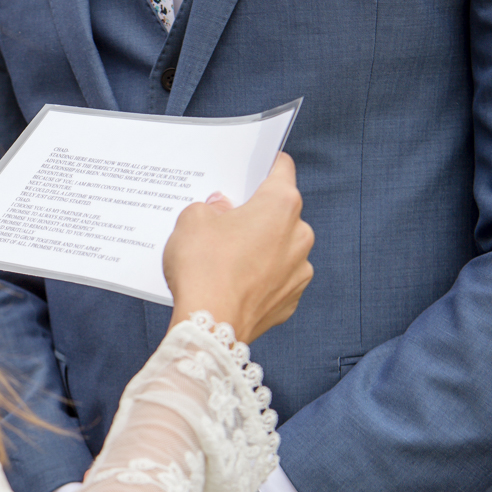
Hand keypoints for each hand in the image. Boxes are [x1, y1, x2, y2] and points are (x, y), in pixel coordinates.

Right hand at [163, 152, 314, 342]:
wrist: (210, 326)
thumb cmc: (203, 267)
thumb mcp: (192, 219)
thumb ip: (209, 206)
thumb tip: (221, 210)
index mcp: (281, 204)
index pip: (282, 168)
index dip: (265, 165)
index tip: (253, 169)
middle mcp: (300, 234)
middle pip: (280, 212)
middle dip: (256, 214)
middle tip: (225, 222)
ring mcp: (299, 270)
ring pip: (280, 248)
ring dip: (260, 249)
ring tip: (226, 260)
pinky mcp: (291, 300)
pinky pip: (276, 280)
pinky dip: (260, 279)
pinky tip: (234, 285)